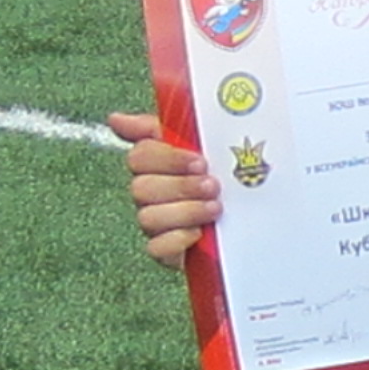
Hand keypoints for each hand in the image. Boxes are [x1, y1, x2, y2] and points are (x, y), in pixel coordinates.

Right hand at [105, 110, 222, 267]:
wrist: (253, 218)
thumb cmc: (222, 174)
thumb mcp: (200, 142)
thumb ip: (162, 126)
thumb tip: (115, 118)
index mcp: (155, 164)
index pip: (139, 157)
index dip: (167, 159)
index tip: (200, 160)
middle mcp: (148, 193)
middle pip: (141, 188)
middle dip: (180, 186)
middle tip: (213, 185)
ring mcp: (155, 223)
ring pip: (148, 218)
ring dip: (185, 211)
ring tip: (216, 208)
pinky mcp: (164, 251)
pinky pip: (156, 249)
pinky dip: (178, 240)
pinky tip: (200, 233)